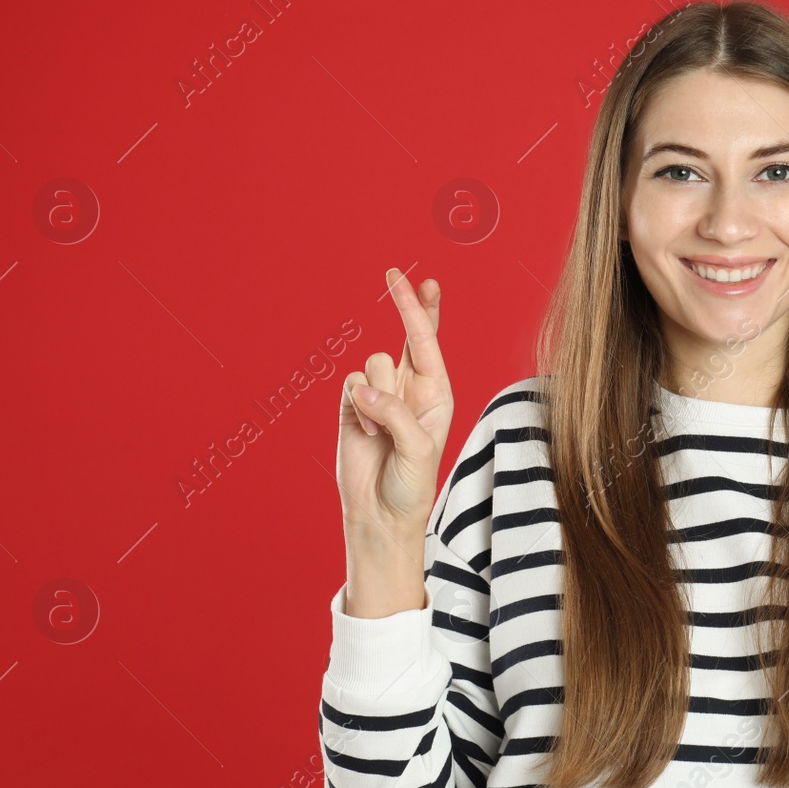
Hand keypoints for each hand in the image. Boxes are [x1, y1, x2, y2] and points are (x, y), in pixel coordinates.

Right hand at [337, 267, 453, 544]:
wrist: (380, 513)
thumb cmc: (411, 485)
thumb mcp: (419, 449)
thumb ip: (396, 415)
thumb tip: (364, 391)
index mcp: (437, 393)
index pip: (430, 343)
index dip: (423, 310)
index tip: (422, 280)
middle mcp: (410, 389)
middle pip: (406, 335)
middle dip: (404, 306)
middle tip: (394, 274)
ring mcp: (380, 396)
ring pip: (373, 364)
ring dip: (377, 395)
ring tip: (381, 430)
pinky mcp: (352, 406)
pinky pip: (351, 384)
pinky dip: (357, 407)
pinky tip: (365, 432)